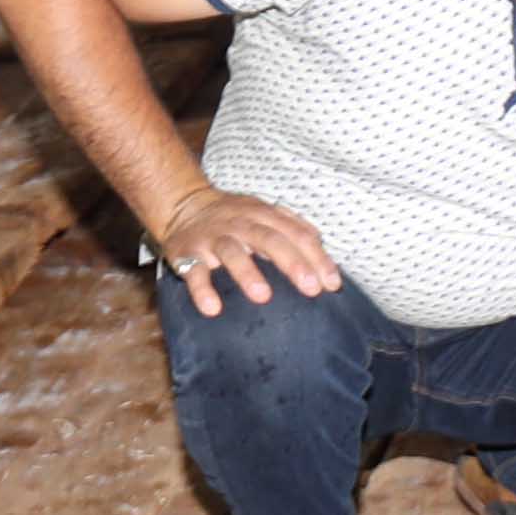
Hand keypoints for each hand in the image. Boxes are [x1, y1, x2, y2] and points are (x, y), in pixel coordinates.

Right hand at [152, 185, 341, 311]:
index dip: (316, 257)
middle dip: (292, 263)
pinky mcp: (187, 253)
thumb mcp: (264, 213)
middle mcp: (239, 223)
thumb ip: (293, 227)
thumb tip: (321, 246)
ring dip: (247, 273)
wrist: (183, 205)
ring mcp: (212, 238)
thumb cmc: (234, 218)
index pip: (296, 234)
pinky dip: (202, 289)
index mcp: (263, 214)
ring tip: (263, 296)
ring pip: (231, 252)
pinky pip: (194, 271)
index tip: (332, 284)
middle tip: (311, 288)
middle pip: (268, 239)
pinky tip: (212, 308)